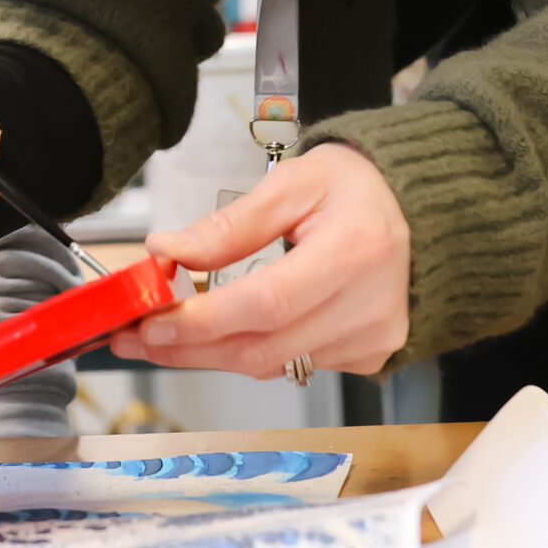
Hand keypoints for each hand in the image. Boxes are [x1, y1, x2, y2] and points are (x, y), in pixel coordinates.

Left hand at [108, 143, 409, 376]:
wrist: (413, 211)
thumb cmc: (353, 189)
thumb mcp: (290, 183)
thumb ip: (230, 224)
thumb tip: (168, 252)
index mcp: (355, 250)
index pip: (268, 303)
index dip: (204, 320)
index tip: (151, 322)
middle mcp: (371, 305)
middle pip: (264, 347)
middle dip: (190, 347)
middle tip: (134, 337)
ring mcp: (373, 337)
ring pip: (273, 364)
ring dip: (211, 354)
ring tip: (164, 335)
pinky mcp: (369, 356)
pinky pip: (294, 364)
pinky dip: (251, 351)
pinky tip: (224, 333)